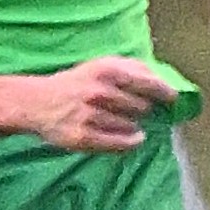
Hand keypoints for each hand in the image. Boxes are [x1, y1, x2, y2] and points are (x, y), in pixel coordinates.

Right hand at [29, 56, 175, 151]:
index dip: (165, 92)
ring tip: (123, 121)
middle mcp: (99, 92)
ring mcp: (90, 116)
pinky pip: (119, 144)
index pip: (147, 83)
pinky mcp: (83, 137)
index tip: (173, 99)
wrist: (37, 103)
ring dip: (134, 126)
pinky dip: (131, 142)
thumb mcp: (100, 66)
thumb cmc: (75, 83)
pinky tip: (135, 139)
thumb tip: (161, 79)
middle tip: (135, 110)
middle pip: (142, 107)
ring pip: (131, 126)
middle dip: (143, 110)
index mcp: (106, 71)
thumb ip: (131, 68)